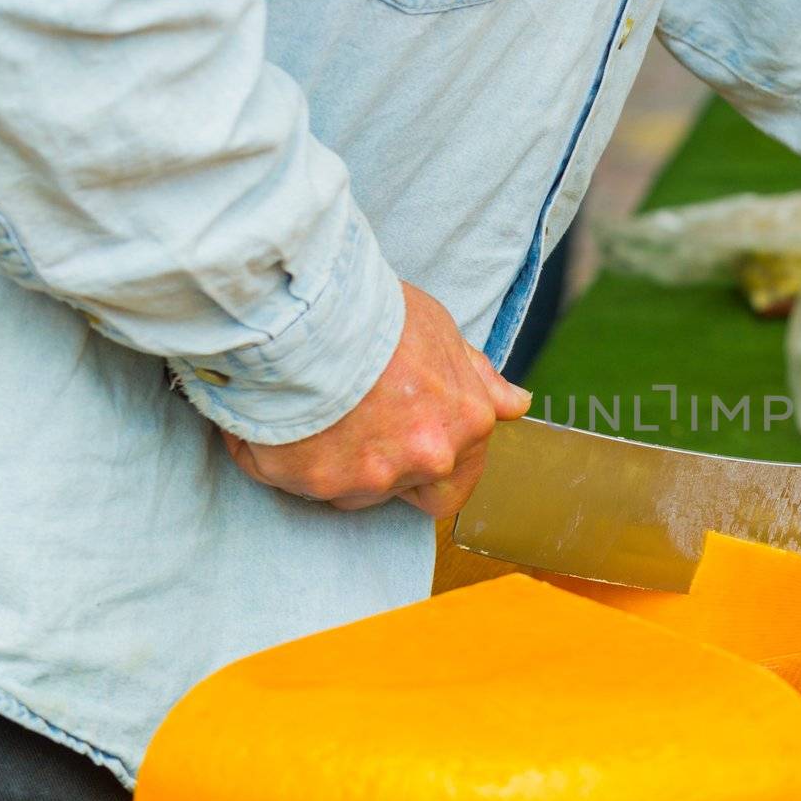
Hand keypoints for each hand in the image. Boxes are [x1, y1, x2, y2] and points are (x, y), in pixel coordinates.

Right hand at [223, 282, 531, 516]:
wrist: (311, 311)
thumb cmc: (378, 314)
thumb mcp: (443, 333)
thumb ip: (478, 380)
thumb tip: (516, 405)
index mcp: (467, 424)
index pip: (456, 482)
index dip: (426, 466)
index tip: (399, 439)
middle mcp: (429, 458)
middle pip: (404, 489)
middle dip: (382, 468)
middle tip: (354, 425)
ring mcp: (375, 476)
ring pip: (352, 489)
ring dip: (336, 461)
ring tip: (316, 409)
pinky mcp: (320, 482)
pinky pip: (302, 482)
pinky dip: (290, 458)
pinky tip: (284, 418)